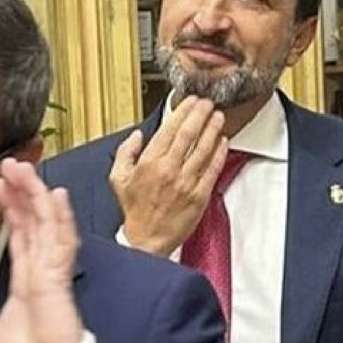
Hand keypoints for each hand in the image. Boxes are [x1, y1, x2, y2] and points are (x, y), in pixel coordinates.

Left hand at [0, 158, 83, 342]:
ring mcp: (51, 270)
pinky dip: (60, 217)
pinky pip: (61, 241)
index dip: (11, 208)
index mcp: (26, 279)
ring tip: (25, 169)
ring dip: (37, 194)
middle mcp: (41, 268)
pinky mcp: (59, 277)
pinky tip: (56, 196)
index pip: (19, 233)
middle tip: (11, 163)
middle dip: (23, 191)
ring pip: (46, 222)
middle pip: (33, 219)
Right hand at [109, 96, 228, 256]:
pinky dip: (219, 153)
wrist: (146, 240)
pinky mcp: (199, 195)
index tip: (191, 102)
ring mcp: (186, 183)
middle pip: (189, 134)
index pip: (169, 129)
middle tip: (208, 103)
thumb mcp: (118, 179)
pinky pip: (212, 169)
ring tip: (218, 117)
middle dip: (200, 114)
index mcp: (149, 163)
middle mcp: (168, 170)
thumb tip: (137, 135)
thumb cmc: (135, 210)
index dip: (183, 112)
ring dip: (213, 129)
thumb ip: (126, 153)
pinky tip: (223, 141)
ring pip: (203, 149)